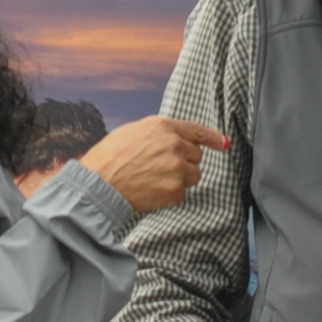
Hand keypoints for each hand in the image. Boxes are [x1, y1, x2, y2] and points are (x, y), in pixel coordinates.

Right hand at [77, 116, 227, 214]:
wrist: (97, 184)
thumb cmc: (108, 158)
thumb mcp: (133, 132)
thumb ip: (158, 134)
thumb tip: (175, 139)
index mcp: (163, 126)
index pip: (196, 130)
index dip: (212, 138)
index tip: (223, 144)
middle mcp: (174, 144)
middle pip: (196, 155)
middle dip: (184, 162)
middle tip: (160, 168)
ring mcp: (176, 168)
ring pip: (193, 175)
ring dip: (180, 179)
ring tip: (155, 180)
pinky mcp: (175, 190)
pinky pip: (182, 194)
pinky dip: (170, 195)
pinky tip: (152, 192)